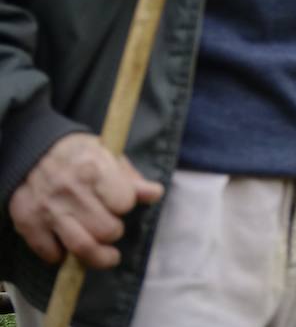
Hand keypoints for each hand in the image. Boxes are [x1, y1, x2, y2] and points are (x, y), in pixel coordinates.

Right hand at [8, 132, 163, 268]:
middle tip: (112, 228)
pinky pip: (50, 253)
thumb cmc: (80, 155)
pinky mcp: (27, 223)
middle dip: (114, 232)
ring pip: (81, 248)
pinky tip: (67, 245)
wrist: (33, 151)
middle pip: (106, 230)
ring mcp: (47, 209)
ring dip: (98, 256)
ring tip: (106, 256)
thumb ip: (131, 179)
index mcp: (94, 169)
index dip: (125, 206)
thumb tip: (155, 194)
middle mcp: (70, 191)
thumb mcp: (109, 155)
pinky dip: (62, 256)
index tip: (122, 205)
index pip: (124, 203)